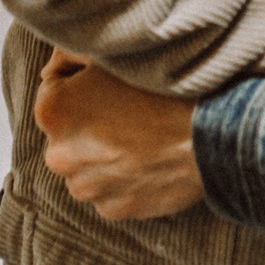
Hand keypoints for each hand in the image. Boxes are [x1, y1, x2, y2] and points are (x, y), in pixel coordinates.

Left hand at [34, 50, 203, 220]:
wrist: (212, 131)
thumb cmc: (164, 86)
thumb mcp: (113, 55)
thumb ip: (71, 55)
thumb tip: (52, 70)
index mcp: (52, 111)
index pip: (54, 87)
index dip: (83, 79)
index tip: (111, 80)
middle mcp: (59, 155)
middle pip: (70, 130)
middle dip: (90, 120)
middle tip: (129, 107)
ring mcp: (88, 187)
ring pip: (90, 164)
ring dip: (106, 153)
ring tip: (143, 135)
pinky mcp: (114, 209)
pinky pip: (112, 189)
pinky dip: (125, 177)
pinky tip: (150, 159)